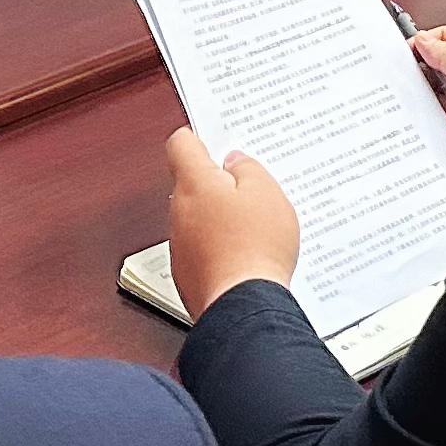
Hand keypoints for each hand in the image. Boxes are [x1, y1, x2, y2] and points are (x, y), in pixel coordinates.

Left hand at [164, 128, 302, 314]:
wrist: (245, 307)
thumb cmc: (256, 248)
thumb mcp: (266, 193)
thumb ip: (247, 169)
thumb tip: (234, 163)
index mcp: (194, 184)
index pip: (181, 145)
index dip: (198, 137)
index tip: (214, 139)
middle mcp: (179, 213)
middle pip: (191, 184)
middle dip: (218, 182)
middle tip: (250, 185)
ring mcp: (180, 246)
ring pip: (197, 219)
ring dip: (219, 217)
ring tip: (255, 225)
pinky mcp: (188, 275)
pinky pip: (202, 249)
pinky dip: (220, 248)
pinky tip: (247, 255)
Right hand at [412, 24, 445, 147]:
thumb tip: (424, 41)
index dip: (427, 42)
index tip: (406, 51)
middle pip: (445, 69)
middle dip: (428, 73)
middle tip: (412, 77)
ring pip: (443, 99)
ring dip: (434, 100)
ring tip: (425, 100)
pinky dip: (437, 124)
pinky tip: (430, 123)